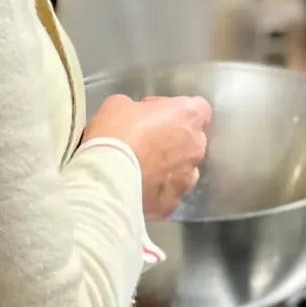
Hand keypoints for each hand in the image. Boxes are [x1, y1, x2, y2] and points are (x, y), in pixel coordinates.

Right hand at [85, 93, 211, 218]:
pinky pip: (170, 191)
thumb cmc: (116, 133)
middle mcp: (196, 146)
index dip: (175, 109)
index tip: (153, 113)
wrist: (108, 177)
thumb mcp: (119, 105)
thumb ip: (137, 108)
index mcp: (188, 116)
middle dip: (173, 138)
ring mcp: (188, 176)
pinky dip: (158, 189)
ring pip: (184, 168)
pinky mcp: (174, 201)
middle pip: (192, 139)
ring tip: (142, 168)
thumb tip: (137, 116)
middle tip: (145, 140)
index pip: (198, 108)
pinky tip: (138, 187)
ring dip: (168, 166)